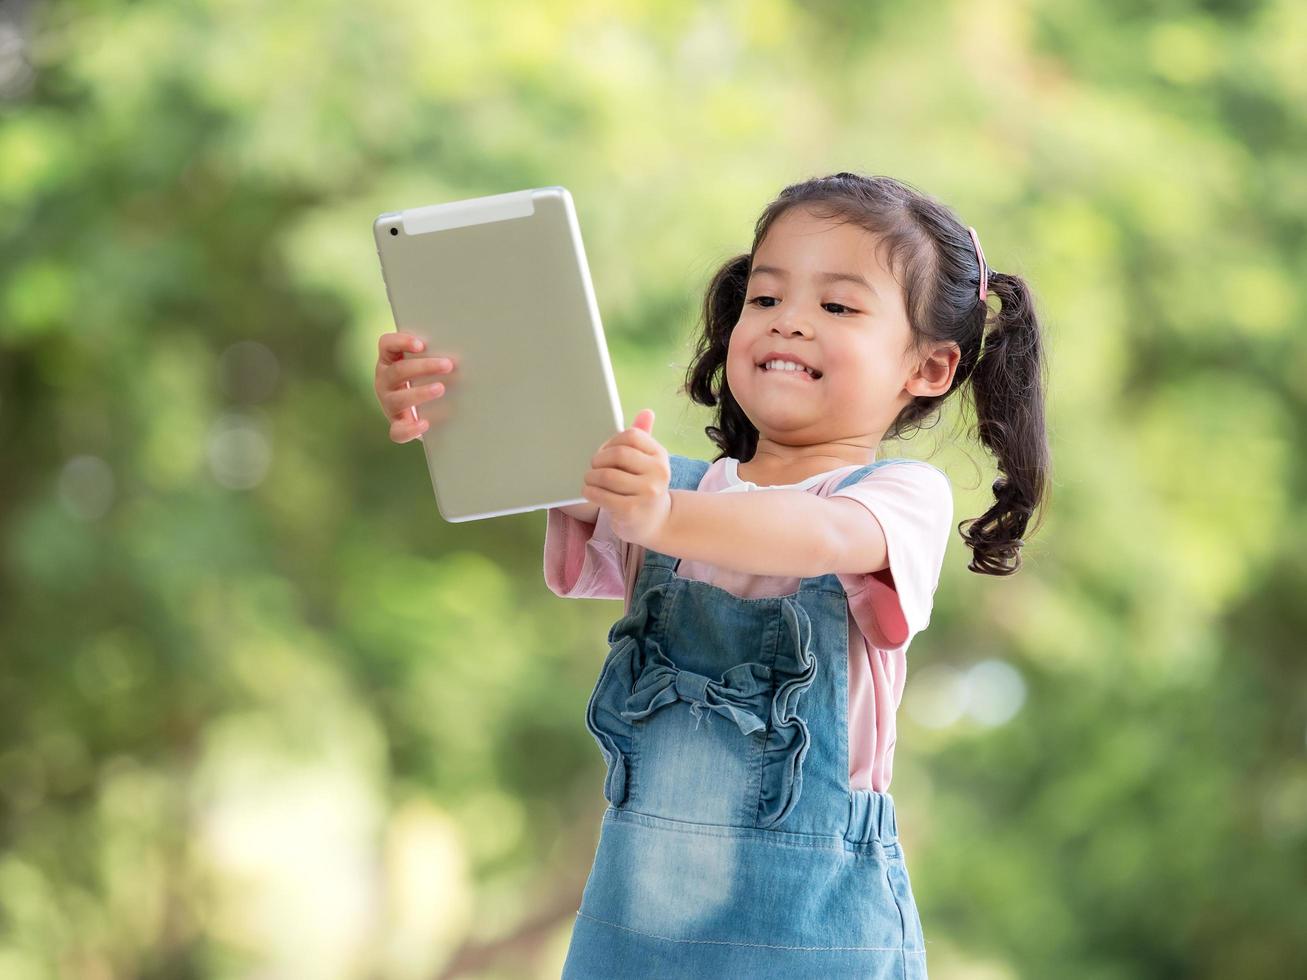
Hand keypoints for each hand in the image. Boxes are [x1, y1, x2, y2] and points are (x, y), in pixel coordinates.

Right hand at [374, 331, 458, 442]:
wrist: (421, 411)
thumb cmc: (426, 379)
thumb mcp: (425, 365)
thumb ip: (434, 355)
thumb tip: (466, 350)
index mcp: (390, 361)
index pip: (387, 345)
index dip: (401, 342)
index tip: (421, 344)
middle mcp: (385, 381)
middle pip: (398, 371)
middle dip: (424, 367)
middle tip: (448, 365)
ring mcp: (389, 403)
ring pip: (398, 399)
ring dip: (421, 393)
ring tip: (441, 389)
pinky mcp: (397, 424)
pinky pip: (397, 430)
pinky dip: (410, 428)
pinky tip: (425, 424)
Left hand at [582, 409, 670, 547]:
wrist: (656, 522)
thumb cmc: (645, 487)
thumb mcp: (648, 462)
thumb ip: (643, 437)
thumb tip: (646, 412)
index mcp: (660, 455)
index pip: (631, 436)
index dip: (611, 441)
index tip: (604, 452)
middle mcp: (658, 472)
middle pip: (618, 454)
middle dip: (598, 459)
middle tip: (593, 466)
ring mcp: (647, 493)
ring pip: (607, 475)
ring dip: (591, 476)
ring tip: (589, 480)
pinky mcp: (631, 510)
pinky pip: (601, 495)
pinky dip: (590, 491)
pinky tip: (589, 492)